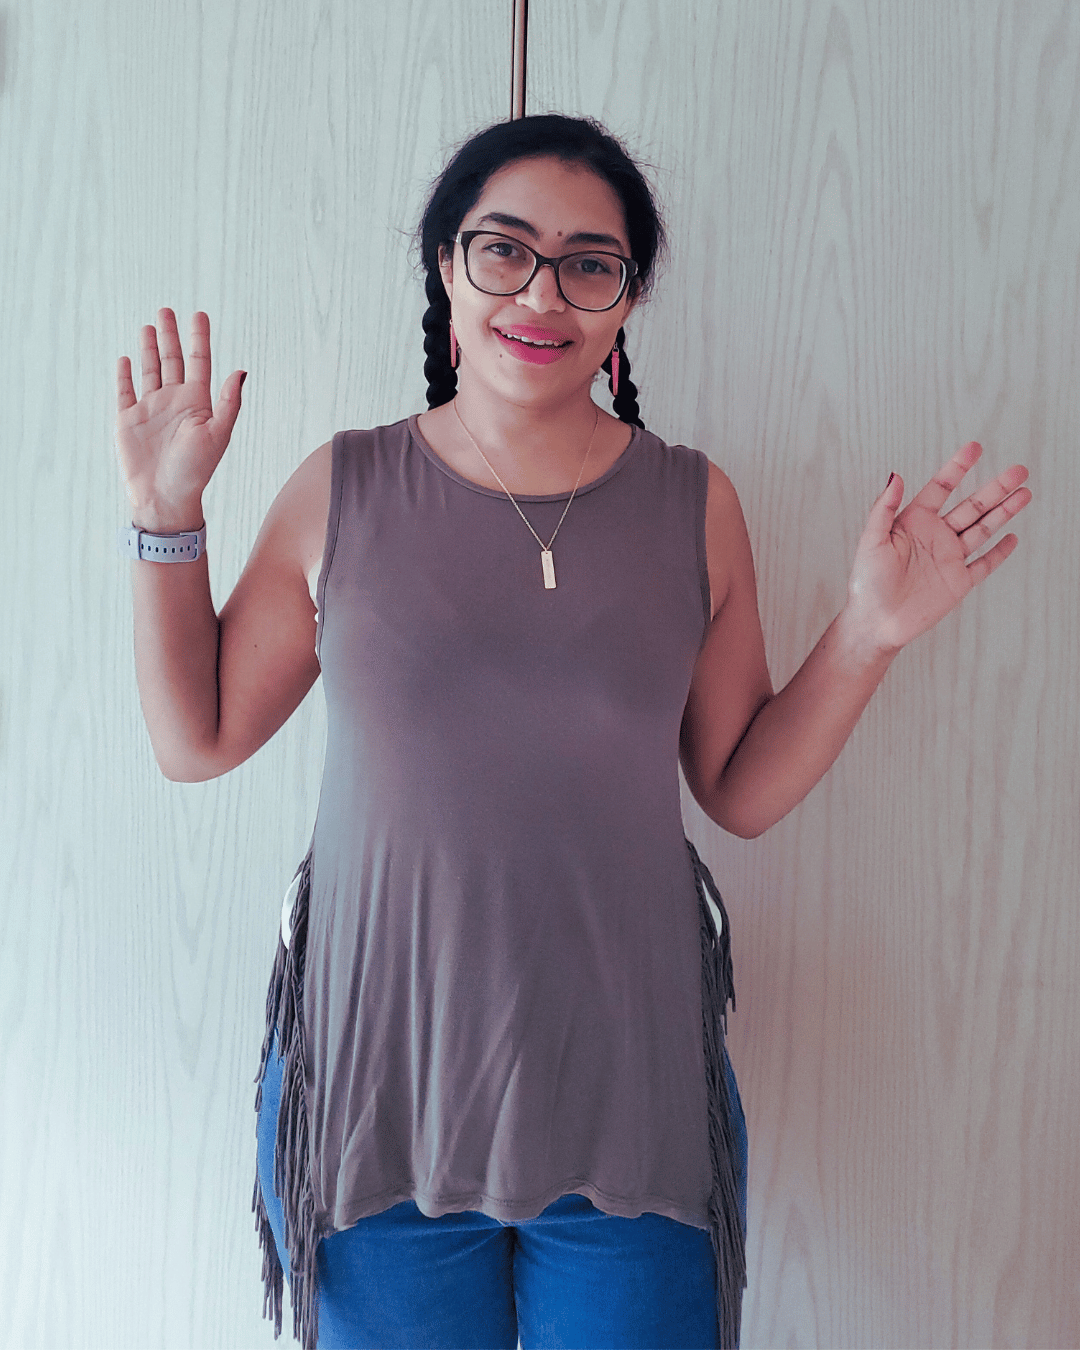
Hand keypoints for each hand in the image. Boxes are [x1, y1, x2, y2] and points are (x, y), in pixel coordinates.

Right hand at [116, 308, 245, 528]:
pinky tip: (126, 358)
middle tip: (167, 310)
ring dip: (150, 348)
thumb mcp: (217, 434)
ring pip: (150, 370)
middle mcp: (174, 401)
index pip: (199, 362)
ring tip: (150, 326)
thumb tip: (241, 370)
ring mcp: (150, 409)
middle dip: (170, 335)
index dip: (199, 338)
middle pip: (172, 360)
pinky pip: (125, 390)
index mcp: (198, 402)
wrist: (165, 497)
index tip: (199, 314)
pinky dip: (125, 374)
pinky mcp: (128, 419)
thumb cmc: (196, 470)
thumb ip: (229, 402)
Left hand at [844, 442, 1031, 653]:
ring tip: (1025, 493)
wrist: (876, 623)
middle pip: (972, 506)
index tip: (975, 447)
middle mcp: (934, 536)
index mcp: (913, 522)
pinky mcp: (958, 582)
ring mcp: (949, 558)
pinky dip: (999, 552)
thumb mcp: (871, 541)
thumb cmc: (867, 584)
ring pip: (983, 529)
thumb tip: (895, 475)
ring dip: (1004, 512)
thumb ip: (884, 508)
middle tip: (1018, 471)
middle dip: (995, 488)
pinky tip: (1012, 537)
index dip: (957, 467)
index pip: (941, 487)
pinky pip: (984, 564)